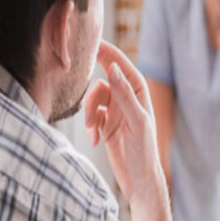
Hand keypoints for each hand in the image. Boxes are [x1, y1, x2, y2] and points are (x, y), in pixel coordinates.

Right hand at [84, 42, 163, 206]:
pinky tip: (95, 141)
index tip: (90, 40)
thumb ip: (124, 96)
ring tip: (94, 130)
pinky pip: (90, 115)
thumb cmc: (144, 152)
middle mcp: (127, 98)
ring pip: (92, 98)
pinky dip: (89, 127)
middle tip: (75, 77)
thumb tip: (113, 69)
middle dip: (90, 86)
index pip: (121, 65)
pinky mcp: (105, 124)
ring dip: (89, 113)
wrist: (139, 180)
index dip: (107, 52)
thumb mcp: (136, 122)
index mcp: (139, 93)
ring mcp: (115, 111)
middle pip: (102, 79)